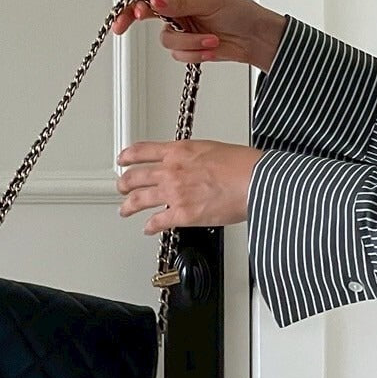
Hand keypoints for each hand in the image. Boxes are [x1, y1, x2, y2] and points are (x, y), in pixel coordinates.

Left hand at [115, 138, 266, 234]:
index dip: (128, 156)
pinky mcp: (181, 214)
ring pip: (138, 200)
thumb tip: (192, 163)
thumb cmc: (243, 165)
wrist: (255, 181)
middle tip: (121, 187)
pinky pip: (157, 222)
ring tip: (125, 209)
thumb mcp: (212, 148)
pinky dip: (150, 227)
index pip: (144, 150)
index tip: (123, 159)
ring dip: (128, 206)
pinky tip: (148, 229)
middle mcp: (172, 170)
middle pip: (135, 176)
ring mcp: (174, 193)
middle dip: (124, 183)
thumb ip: (194, 157)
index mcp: (180, 150)